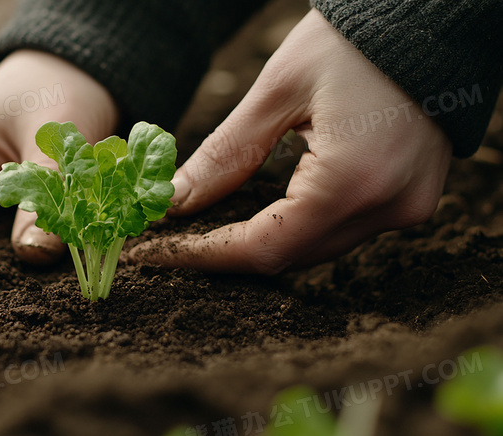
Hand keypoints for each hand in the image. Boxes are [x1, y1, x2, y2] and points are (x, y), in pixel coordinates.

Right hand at [0, 50, 117, 280]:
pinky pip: (3, 235)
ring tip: (43, 289)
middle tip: (28, 301)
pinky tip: (49, 266)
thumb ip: (44, 196)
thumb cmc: (60, 91)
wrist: (74, 71)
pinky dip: (23, 247)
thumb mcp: (55, 140)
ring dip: (10, 262)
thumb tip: (33, 257)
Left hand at [129, 9, 451, 273]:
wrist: (431, 19)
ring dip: (264, 240)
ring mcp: (406, 209)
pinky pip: (342, 229)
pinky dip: (298, 226)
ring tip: (211, 227)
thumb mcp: (278, 90)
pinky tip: (264, 211)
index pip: (266, 247)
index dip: (207, 256)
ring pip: (316, 247)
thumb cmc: (353, 41)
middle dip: (229, 251)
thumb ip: (226, 153)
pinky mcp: (411, 199)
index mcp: (353, 182)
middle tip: (176, 239)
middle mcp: (387, 209)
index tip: (160, 252)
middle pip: (291, 255)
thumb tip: (175, 199)